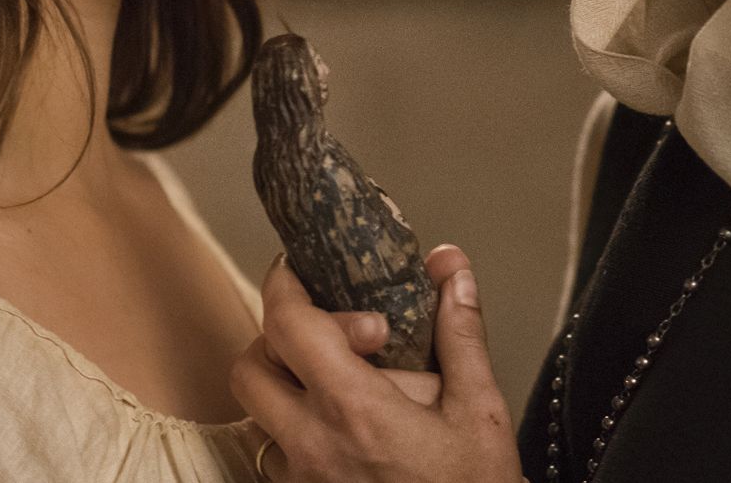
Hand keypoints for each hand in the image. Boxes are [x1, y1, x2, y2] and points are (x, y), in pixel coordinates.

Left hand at [230, 245, 522, 482]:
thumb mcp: (480, 411)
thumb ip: (460, 333)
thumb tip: (450, 268)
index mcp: (354, 411)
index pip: (288, 327)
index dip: (285, 286)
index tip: (299, 270)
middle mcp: (312, 448)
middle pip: (250, 367)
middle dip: (281, 336)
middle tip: (334, 331)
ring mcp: (301, 482)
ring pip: (259, 414)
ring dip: (289, 385)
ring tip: (347, 383)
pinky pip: (278, 453)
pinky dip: (300, 426)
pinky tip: (348, 428)